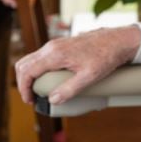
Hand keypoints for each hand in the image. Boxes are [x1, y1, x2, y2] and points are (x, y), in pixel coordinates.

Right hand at [14, 24, 140, 105]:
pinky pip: (41, 57)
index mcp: (55, 55)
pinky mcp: (60, 45)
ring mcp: (55, 44)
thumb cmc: (105, 57)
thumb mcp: (89, 77)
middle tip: (32, 98)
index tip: (30, 100)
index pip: (28, 71)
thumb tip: (53, 99)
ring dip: (30, 75)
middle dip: (24, 82)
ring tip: (38, 91)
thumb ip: (69, 89)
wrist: (117, 41)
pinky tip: (46, 79)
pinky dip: (37, 69)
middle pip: (24, 64)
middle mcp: (51, 47)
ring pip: (32, 59)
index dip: (25, 88)